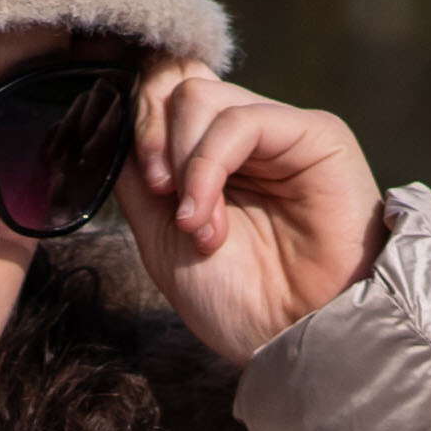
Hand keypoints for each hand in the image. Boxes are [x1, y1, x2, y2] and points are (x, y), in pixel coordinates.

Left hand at [121, 68, 384, 360]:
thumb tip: (116, 122)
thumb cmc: (239, 303)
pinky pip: (240, 121)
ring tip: (199, 230)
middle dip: (154, 146)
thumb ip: (138, 179)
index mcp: (214, 156)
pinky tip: (207, 219)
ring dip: (185, 169)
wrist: (295, 343)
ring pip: (198, 98)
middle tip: (170, 210)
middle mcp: (246, 136)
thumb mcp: (162, 239)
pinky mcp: (314, 134)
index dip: (138, 125)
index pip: (165, 96)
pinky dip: (208, 167)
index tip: (146, 188)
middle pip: (176, 88)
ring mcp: (279, 130)